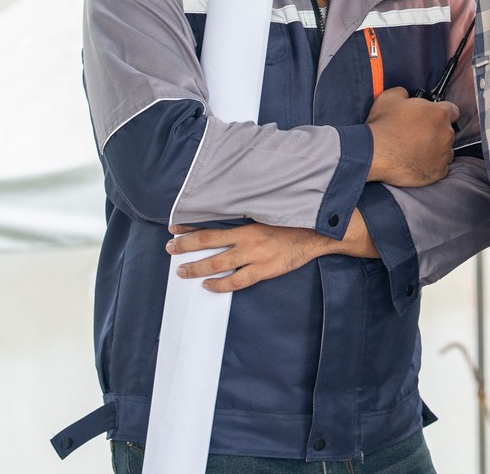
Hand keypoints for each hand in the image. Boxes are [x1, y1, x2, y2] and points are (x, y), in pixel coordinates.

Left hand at [166, 209, 374, 292]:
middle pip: (208, 242)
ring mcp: (255, 256)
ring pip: (217, 263)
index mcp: (248, 220)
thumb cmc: (295, 217)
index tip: (173, 225)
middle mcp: (248, 237)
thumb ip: (251, 208)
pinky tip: (208, 284)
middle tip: (170, 247)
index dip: (190, 225)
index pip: (212, 221)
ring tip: (182, 270)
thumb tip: (231, 205)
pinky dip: (219, 284)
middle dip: (186, 245)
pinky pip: (236, 281)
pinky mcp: (264, 270)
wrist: (319, 232)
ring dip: (196, 267)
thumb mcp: (270, 207)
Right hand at [366, 86, 458, 187]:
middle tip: (419, 136)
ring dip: (436, 150)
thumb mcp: (390, 98)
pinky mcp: (438, 173)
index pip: (453, 111)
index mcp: (439, 113)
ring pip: (446, 151)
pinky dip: (433, 167)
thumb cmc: (382, 125)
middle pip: (448, 132)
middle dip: (437, 133)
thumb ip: (405, 93)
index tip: (433, 118)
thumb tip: (407, 95)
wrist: (374, 153)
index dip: (442, 114)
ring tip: (418, 152)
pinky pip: (442, 169)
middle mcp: (446, 134)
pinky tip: (419, 164)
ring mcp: (443, 155)